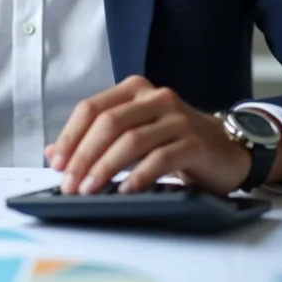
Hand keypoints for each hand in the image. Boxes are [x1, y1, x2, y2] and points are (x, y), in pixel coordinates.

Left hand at [44, 76, 281, 196]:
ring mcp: (177, 117)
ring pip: (131, 140)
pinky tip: (125, 191)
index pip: (91, 108)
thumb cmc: (174, 142)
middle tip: (69, 184)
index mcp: (134, 90)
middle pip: (108, 123)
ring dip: (105, 168)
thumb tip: (54, 152)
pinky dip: (139, 176)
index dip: (70, 136)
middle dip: (83, 156)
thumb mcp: (133, 134)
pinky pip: (160, 158)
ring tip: (90, 190)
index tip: (56, 164)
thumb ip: (96, 139)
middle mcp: (155, 97)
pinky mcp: (195, 141)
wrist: (228, 149)